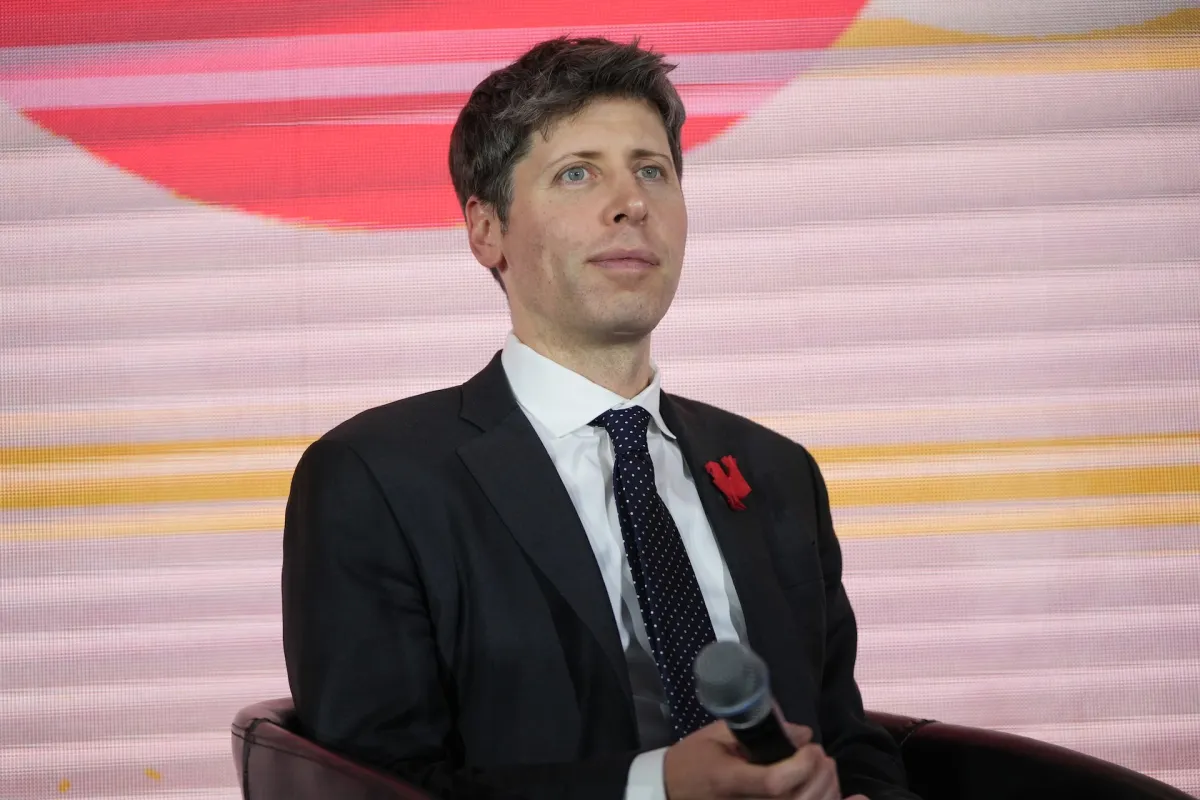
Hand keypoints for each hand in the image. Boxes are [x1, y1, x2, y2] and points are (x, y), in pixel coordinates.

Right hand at [664, 720, 849, 798]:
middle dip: (820, 777)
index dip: (802, 766)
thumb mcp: (716, 735)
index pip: (775, 783)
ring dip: (827, 794)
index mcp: (729, 781)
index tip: (810, 748)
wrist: (670, 792)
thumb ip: (757, 730)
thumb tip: (802, 733)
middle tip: (821, 756)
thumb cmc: (692, 760)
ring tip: (823, 771)